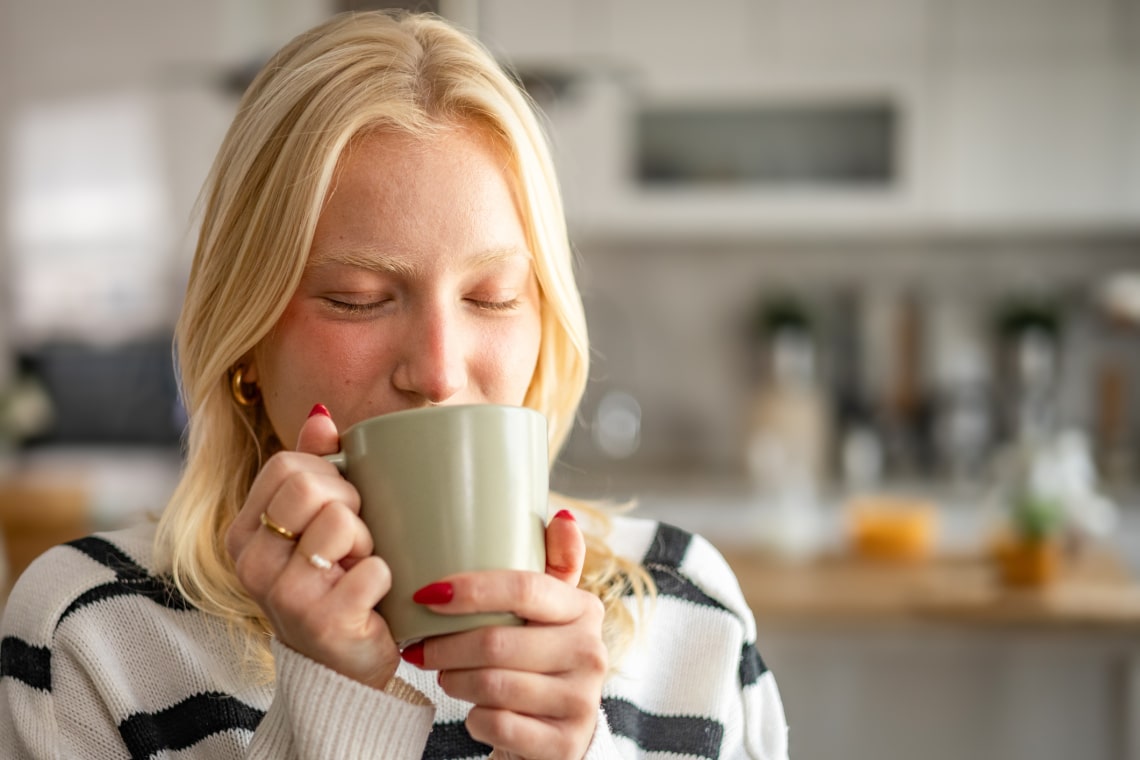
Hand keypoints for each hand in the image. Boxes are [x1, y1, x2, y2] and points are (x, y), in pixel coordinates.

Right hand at [225, 407, 400, 688]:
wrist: (344, 671)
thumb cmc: (336, 584)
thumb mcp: (319, 522)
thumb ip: (318, 465)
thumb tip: (322, 415)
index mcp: (245, 531)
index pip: (288, 464)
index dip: (330, 475)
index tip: (341, 506)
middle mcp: (251, 562)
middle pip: (310, 485)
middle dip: (351, 504)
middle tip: (355, 541)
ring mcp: (281, 595)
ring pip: (339, 521)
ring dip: (368, 542)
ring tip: (359, 568)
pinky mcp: (321, 623)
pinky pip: (373, 569)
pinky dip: (387, 579)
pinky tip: (373, 600)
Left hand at [404, 510, 606, 759]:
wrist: (561, 735)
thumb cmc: (542, 661)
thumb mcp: (552, 612)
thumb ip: (555, 564)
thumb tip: (561, 516)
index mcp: (584, 608)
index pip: (524, 588)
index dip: (471, 590)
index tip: (426, 595)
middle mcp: (590, 651)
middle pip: (497, 641)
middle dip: (446, 646)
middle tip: (421, 649)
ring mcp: (581, 700)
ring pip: (493, 685)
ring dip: (454, 680)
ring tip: (444, 674)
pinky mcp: (565, 742)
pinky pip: (498, 724)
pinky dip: (474, 718)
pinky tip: (474, 710)